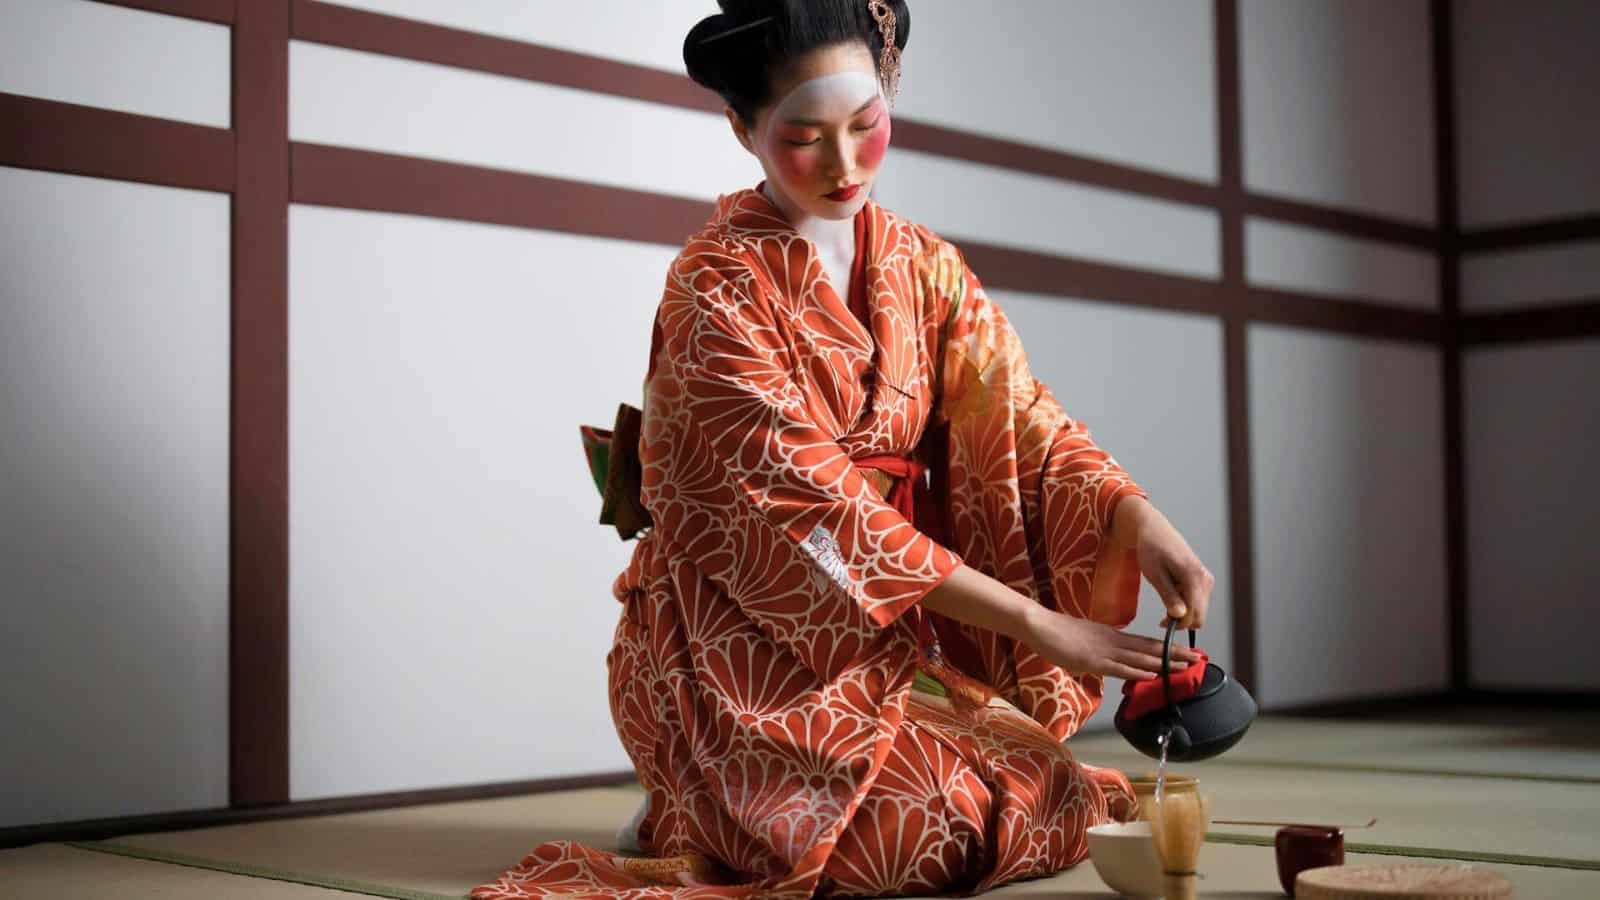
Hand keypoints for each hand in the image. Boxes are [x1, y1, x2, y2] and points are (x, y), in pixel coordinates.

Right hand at [1020, 605, 1200, 680]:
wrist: (1040, 625)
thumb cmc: (1058, 633)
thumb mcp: (1085, 641)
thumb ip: (1101, 650)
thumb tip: (1111, 660)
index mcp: (1113, 636)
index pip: (1146, 643)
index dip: (1168, 648)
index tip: (1186, 651)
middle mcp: (1114, 642)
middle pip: (1150, 648)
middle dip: (1176, 654)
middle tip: (1198, 658)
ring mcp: (1104, 651)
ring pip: (1140, 657)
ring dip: (1164, 663)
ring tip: (1185, 667)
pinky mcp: (1092, 661)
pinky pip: (1119, 667)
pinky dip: (1138, 671)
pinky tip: (1152, 674)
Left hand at [1112, 496, 1213, 630]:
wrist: (1154, 531)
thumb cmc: (1152, 550)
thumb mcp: (1155, 575)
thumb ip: (1169, 596)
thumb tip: (1180, 616)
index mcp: (1194, 577)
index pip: (1194, 614)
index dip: (1178, 624)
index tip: (1161, 623)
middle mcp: (1205, 579)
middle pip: (1199, 615)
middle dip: (1181, 620)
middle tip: (1161, 616)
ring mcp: (1206, 579)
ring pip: (1199, 609)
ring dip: (1182, 611)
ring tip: (1165, 599)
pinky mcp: (1203, 579)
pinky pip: (1197, 601)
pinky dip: (1185, 603)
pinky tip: (1172, 593)